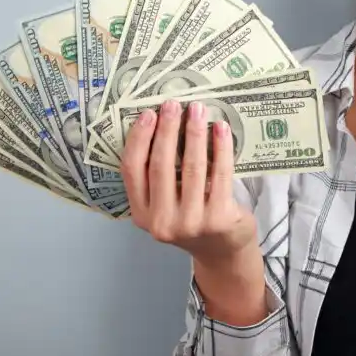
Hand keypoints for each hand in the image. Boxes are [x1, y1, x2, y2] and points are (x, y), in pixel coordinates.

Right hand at [120, 99, 257, 266]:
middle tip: (174, 104)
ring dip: (195, 133)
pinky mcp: (218, 218)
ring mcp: (191, 222)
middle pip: (161, 165)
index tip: (148, 114)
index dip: (139, 139)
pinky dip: (221, 147)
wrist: (223, 252)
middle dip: (168, 129)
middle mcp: (161, 221)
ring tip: (198, 109)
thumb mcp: (167, 205)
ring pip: (192, 167)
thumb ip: (160, 178)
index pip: (132, 171)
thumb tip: (162, 123)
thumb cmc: (193, 218)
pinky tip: (221, 129)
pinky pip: (220, 173)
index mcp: (142, 214)